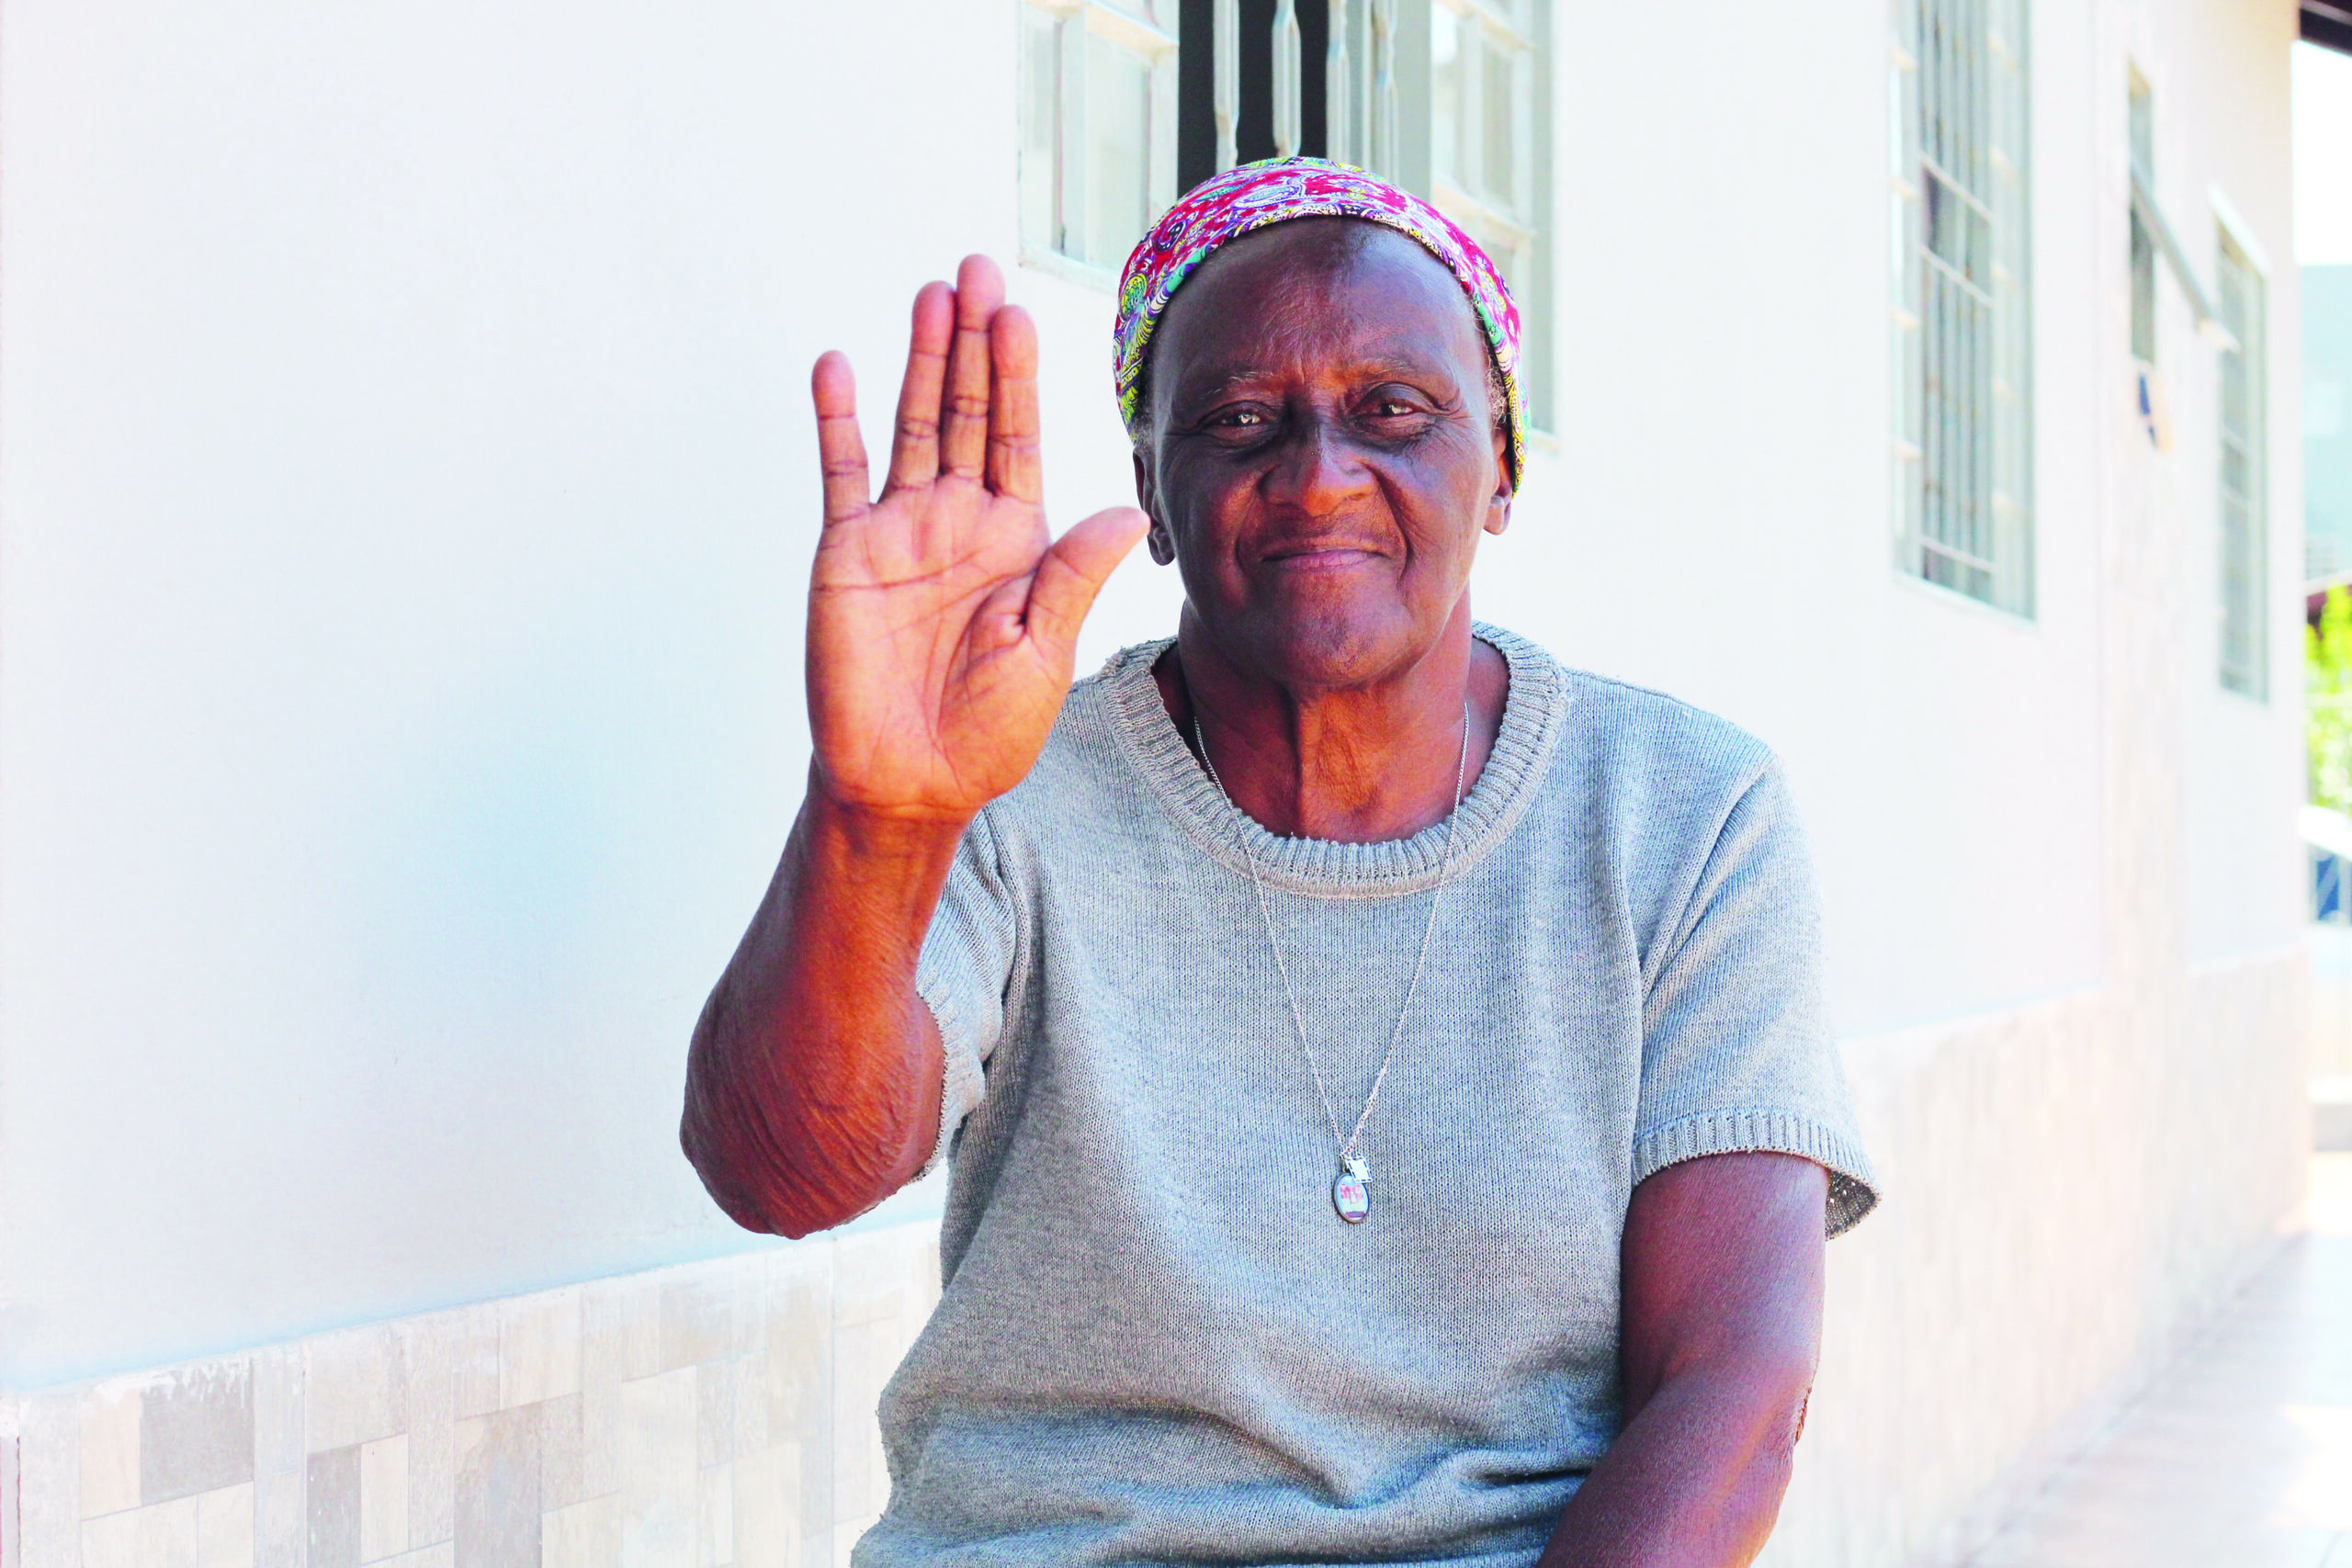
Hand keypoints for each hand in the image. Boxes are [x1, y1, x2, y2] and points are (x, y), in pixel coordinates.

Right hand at [807, 256, 1148, 822]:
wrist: (912, 779)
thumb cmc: (989, 728)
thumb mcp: (1046, 648)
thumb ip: (1073, 574)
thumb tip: (1122, 509)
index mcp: (1018, 538)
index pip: (1018, 436)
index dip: (1016, 374)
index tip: (1018, 311)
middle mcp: (960, 520)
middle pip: (966, 411)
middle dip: (971, 342)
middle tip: (974, 269)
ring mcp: (901, 530)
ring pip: (912, 426)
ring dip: (918, 360)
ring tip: (928, 294)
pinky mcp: (847, 552)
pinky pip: (841, 473)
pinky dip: (838, 420)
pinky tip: (840, 366)